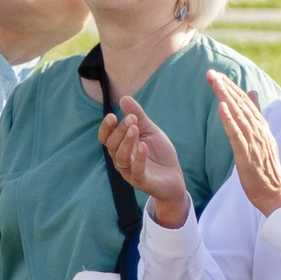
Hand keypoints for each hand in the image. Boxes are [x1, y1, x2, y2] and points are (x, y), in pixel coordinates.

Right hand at [99, 96, 189, 227]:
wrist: (174, 178)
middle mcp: (121, 160)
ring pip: (121, 158)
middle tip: (132, 119)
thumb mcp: (150, 132)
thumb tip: (124, 98)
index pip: (106, 138)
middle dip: (120, 131)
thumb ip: (138, 117)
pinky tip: (144, 146)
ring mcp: (130, 172)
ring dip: (126, 142)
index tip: (112, 116)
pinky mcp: (142, 182)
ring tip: (135, 129)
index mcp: (121, 148)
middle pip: (113, 146)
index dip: (106, 128)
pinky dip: (139, 158)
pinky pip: (136, 171)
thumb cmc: (159, 154)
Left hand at [208, 71, 280, 217]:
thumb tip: (252, 93)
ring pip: (239, 116)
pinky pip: (237, 136)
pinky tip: (222, 108)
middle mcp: (259, 131)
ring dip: (227, 98)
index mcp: (262, 127)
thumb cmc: (267, 168)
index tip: (218, 75)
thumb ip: (256, 115)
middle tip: (211, 73)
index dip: (232, 87)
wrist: (276, 194)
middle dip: (226, 88)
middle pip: (242, 105)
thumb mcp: (262, 138)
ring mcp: (255, 143)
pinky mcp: (248, 155)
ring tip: (215, 83)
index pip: (246, 102)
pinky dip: (230, 121)